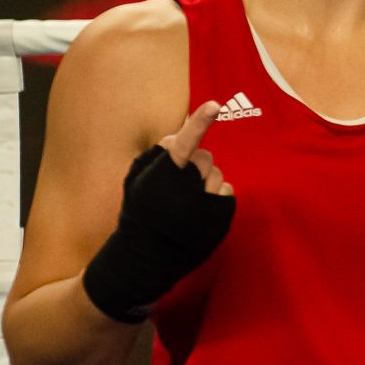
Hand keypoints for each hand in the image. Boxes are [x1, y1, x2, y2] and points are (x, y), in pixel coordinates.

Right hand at [79, 103, 239, 322]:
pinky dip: (216, 198)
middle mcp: (186, 189)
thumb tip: (181, 135)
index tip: (214, 105)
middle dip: (194, 166)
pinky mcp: (221, 219)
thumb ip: (157, 155)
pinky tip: (200, 213)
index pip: (184, 143)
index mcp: (163, 176)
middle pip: (204, 157)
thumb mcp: (137, 182)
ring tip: (187, 204)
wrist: (146, 259)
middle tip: (177, 187)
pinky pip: (227, 192)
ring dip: (206, 183)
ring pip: (217, 175)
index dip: (199, 122)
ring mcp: (206, 205)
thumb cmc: (140, 214)